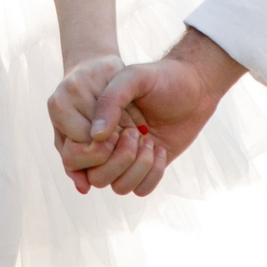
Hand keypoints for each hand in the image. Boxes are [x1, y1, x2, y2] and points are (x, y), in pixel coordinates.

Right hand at [46, 55, 164, 195]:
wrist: (191, 84)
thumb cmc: (157, 77)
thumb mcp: (131, 77)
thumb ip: (110, 101)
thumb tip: (96, 136)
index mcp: (89, 121)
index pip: (74, 153)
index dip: (97, 148)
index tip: (118, 129)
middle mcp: (103, 143)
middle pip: (95, 177)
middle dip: (119, 159)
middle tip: (135, 132)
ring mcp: (122, 157)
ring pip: (117, 187)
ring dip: (137, 166)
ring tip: (149, 140)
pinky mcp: (144, 168)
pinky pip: (140, 190)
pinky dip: (153, 174)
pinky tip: (160, 150)